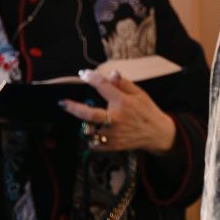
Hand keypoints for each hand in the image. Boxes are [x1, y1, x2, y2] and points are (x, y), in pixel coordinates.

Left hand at [59, 69, 176, 154]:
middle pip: (88, 114)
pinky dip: (91, 139)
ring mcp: (113, 134)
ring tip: (85, 119)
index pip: (102, 86)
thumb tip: (111, 73)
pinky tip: (93, 132)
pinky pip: (95, 144)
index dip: (91, 78)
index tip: (83, 74)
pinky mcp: (113, 146)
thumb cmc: (147, 110)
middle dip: (73, 108)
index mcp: (122, 102)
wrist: (156, 134)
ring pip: (90, 130)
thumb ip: (123, 83)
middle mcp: (115, 119)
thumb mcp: (139, 93)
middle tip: (62, 103)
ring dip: (85, 124)